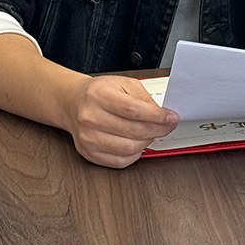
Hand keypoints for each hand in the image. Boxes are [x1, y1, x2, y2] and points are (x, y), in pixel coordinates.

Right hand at [64, 74, 178, 167]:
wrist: (73, 103)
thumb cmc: (99, 92)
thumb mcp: (123, 83)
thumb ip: (143, 97)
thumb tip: (161, 114)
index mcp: (99, 95)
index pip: (134, 110)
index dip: (157, 116)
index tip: (171, 118)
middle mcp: (90, 117)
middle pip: (133, 131)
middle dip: (157, 130)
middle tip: (167, 126)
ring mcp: (88, 138)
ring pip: (128, 149)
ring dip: (147, 142)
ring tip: (151, 133)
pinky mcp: (88, 153)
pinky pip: (119, 161)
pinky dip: (135, 155)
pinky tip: (138, 144)